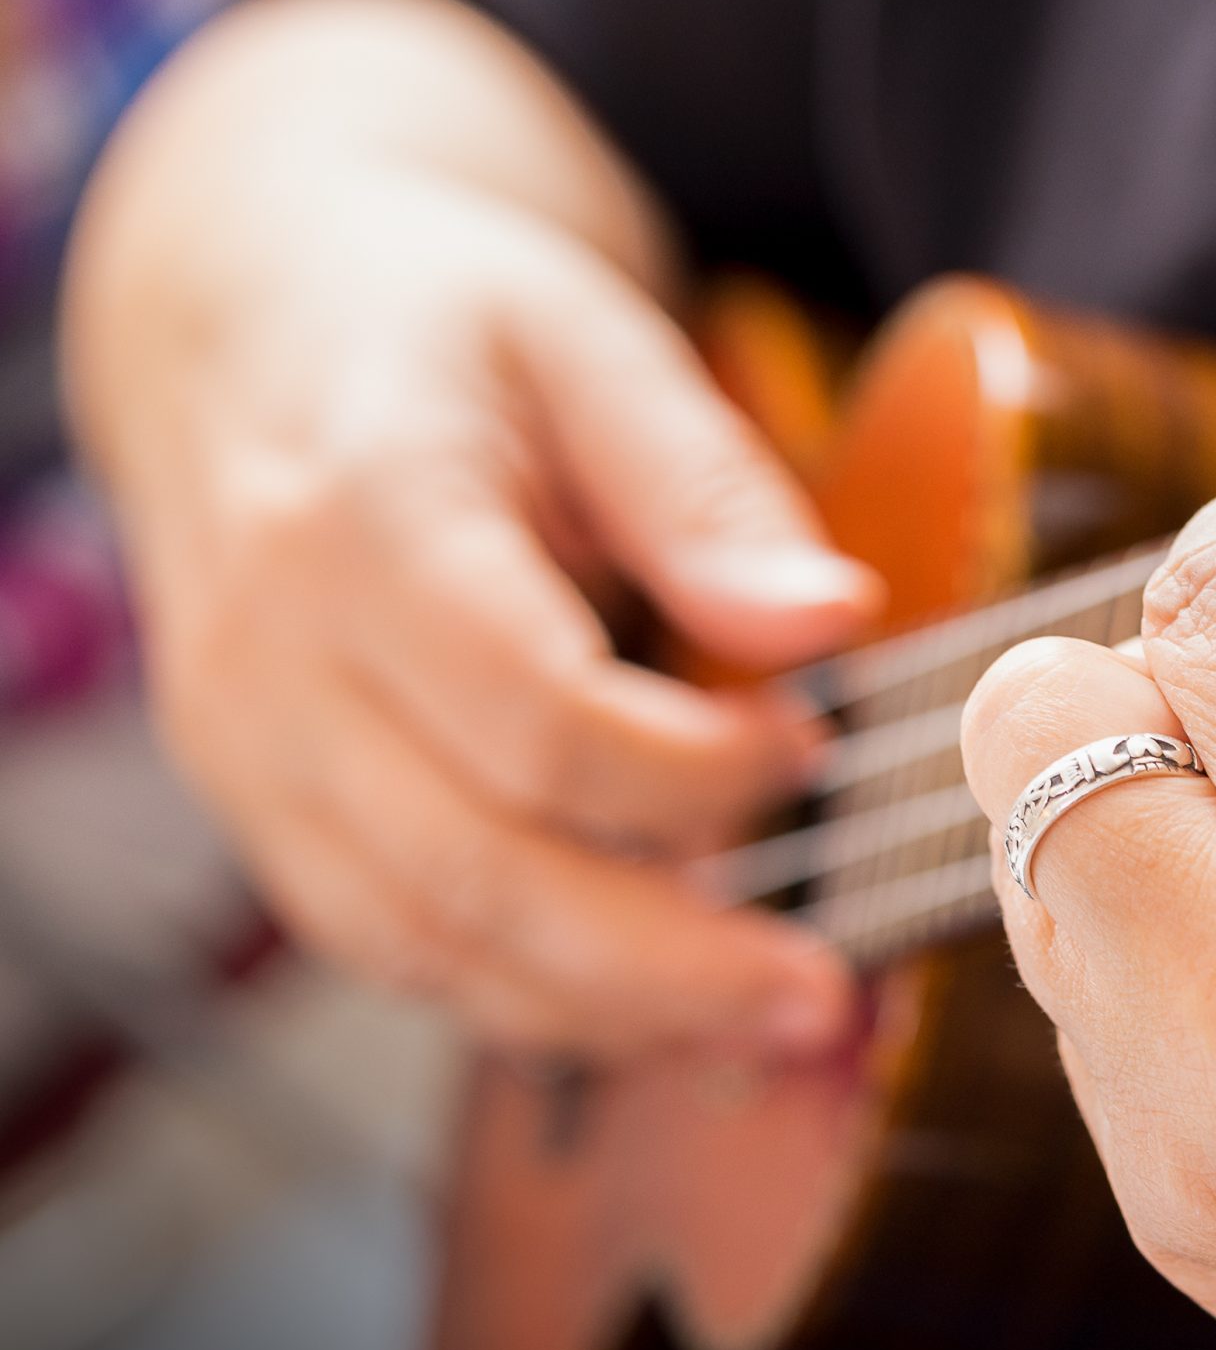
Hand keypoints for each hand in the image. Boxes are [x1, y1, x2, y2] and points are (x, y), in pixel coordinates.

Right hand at [67, 0, 874, 1058]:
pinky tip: (662, 1009)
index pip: (533, 712)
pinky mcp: (268, 812)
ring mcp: (251, 755)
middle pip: (473, 871)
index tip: (814, 747)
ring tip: (770, 1026)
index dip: (691, 768)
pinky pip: (397, 949)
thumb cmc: (444, 323)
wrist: (250, 326)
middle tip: (824, 997)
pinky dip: (533, 1000)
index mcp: (358, 521)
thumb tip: (831, 620)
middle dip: (666, 961)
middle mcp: (273, 663)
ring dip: (610, 1012)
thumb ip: (707, 489)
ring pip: (427, 945)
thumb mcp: (590, 340)